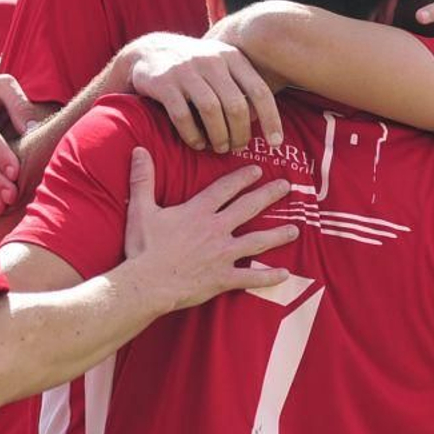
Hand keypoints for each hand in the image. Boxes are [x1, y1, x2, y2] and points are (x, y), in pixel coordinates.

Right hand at [123, 33, 281, 153]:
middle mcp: (212, 60)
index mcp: (232, 57)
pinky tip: (197, 144)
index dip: (271, 120)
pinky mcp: (163, 83)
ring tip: (220, 148)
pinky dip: (192, 135)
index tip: (276, 143)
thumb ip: (242, 87)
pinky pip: (182, 115)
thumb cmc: (196, 68)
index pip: (260, 91)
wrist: (150, 51)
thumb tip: (262, 120)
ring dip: (218, 136)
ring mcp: (186, 70)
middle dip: (241, 133)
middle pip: (236, 105)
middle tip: (238, 147)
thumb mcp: (222, 66)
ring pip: (211, 110)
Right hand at [123, 148, 296, 308]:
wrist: (147, 283)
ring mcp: (222, 254)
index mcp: (198, 211)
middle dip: (268, 195)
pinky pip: (251, 277)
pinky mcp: (223, 278)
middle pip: (248, 208)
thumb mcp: (141, 209)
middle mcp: (216, 229)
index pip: (225, 188)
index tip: (258, 170)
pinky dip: (268, 277)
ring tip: (295, 230)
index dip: (242, 177)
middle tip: (286, 187)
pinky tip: (285, 274)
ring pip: (257, 241)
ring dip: (277, 235)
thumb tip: (139, 150)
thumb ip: (143, 178)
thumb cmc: (143, 247)